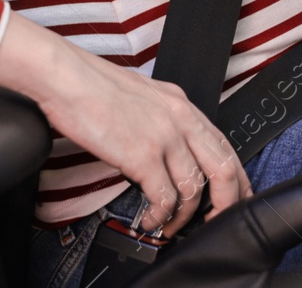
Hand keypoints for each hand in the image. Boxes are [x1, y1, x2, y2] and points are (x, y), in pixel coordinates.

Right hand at [0, 11, 251, 235]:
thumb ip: (161, 120)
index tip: (233, 197)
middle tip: (213, 221)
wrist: (66, 76)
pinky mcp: (142, 154)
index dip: (235, 178)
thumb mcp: (143, 97)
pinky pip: (164, 198)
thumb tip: (165, 151)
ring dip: (183, 216)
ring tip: (169, 225)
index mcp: (181, 104)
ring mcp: (164, 136)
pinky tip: (151, 219)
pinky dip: (160, 216)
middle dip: (225, 203)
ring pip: (194, 189)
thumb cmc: (93, 85)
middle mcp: (180, 118)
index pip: (224, 145)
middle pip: (223, 169)